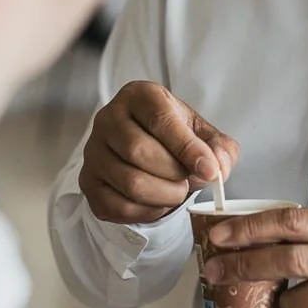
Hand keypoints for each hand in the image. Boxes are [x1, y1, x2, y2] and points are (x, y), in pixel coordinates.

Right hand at [79, 81, 239, 224]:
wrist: (146, 145)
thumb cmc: (175, 136)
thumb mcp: (203, 133)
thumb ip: (219, 148)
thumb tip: (217, 169)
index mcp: (139, 96)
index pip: (159, 120)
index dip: (187, 148)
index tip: (210, 170)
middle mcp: (108, 118)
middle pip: (139, 152)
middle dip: (174, 175)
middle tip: (190, 181)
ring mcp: (93, 151)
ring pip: (129, 182)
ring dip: (164, 196)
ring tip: (177, 191)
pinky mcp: (88, 181)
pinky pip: (118, 206)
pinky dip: (147, 211)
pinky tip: (159, 202)